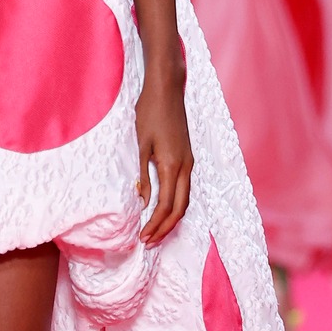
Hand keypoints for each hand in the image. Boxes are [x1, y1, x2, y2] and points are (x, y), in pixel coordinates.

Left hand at [134, 74, 192, 244]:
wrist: (167, 89)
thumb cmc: (150, 112)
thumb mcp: (142, 144)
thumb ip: (144, 175)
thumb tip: (144, 202)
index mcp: (172, 165)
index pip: (165, 205)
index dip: (155, 224)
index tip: (143, 236)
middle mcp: (185, 167)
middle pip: (180, 209)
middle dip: (164, 228)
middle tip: (148, 241)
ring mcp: (189, 162)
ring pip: (185, 200)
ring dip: (171, 218)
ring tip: (155, 230)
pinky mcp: (188, 157)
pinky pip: (185, 188)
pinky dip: (176, 204)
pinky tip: (164, 208)